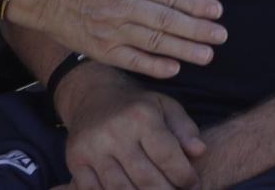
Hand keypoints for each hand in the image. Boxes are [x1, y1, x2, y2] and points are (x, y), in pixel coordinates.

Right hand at [8, 0, 224, 79]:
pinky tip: (174, 68)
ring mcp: (113, 30)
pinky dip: (154, 65)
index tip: (217, 11)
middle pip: (167, 20)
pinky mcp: (102, 50)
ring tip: (207, 55)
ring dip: (183, 49)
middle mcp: (124, 5)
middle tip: (221, 36)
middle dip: (198, 29)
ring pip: (154, 42)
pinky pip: (132, 60)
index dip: (196, 3)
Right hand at [58, 67, 205, 189]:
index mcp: (141, 115)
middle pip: (146, 179)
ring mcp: (92, 147)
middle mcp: (115, 131)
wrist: (93, 94)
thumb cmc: (137, 106)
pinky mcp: (75, 160)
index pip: (168, 156)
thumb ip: (185, 129)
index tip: (194, 185)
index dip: (185, 177)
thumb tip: (200, 151)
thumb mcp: (165, 106)